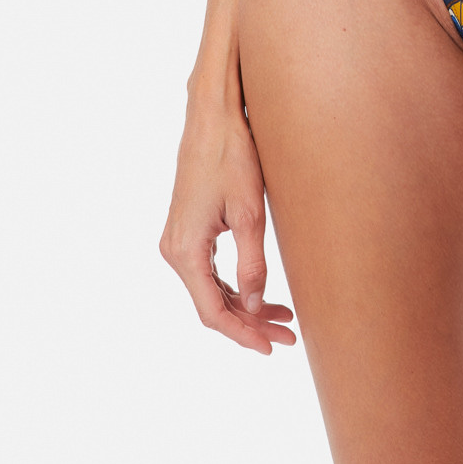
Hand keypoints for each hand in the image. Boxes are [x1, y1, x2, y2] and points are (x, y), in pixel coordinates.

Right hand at [160, 90, 295, 354]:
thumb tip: (255, 307)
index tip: (271, 347)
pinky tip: (261, 293)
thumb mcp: (248, 213)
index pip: (213, 312)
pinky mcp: (188, 229)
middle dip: (250, 323)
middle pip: (212, 304)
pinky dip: (235, 285)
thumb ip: (252, 264)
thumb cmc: (232, 156)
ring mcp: (178, 240)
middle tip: (288, 336)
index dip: (243, 334)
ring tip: (283, 317)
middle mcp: (175, 250)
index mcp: (185, 251)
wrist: (213, 115)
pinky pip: (210, 270)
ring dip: (245, 306)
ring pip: (212, 289)